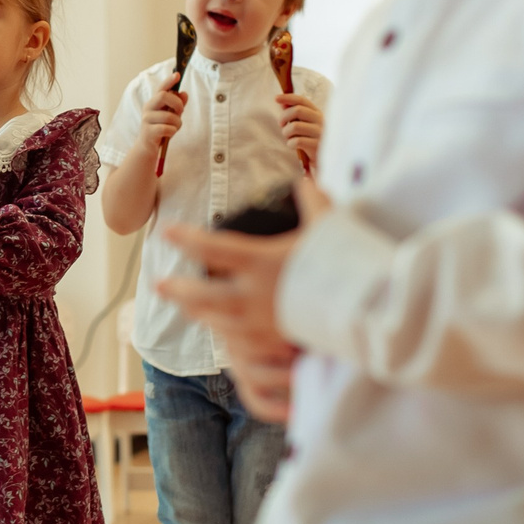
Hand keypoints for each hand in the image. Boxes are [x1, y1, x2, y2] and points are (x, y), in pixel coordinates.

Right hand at [138, 76, 186, 155]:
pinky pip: (167, 129)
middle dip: (177, 103)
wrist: (147, 148)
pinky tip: (169, 134)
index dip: (169, 81)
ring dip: (177, 123)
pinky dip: (172, 132)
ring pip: (169, 116)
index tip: (177, 74)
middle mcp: (148, 108)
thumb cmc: (161, 129)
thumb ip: (178, 105)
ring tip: (175, 128)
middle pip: (163, 96)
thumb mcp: (171, 116)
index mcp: (153, 102)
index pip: (161, 88)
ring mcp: (146, 120)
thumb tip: (184, 94)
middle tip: (181, 111)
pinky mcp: (148, 132)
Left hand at [153, 180, 329, 421]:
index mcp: (260, 262)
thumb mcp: (330, 228)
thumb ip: (314, 201)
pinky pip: (235, 340)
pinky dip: (222, 330)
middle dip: (177, 289)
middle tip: (157, 282)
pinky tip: (216, 327)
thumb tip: (306, 179)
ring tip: (183, 304)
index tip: (167, 231)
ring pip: (213, 320)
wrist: (365, 316)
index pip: (212, 248)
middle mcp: (251, 296)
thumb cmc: (347, 267)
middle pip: (200, 295)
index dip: (186, 239)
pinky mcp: (269, 344)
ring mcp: (257, 324)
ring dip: (195, 310)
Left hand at [276, 92, 322, 163]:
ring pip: (295, 126)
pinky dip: (290, 143)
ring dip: (286, 132)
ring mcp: (320, 133)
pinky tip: (292, 146)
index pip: (303, 100)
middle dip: (284, 117)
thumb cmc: (311, 141)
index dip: (288, 98)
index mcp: (317, 113)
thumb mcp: (305, 125)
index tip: (276, 98)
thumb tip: (282, 103)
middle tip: (281, 125)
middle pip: (298, 110)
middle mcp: (321, 121)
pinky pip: (297, 141)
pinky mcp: (318, 146)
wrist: (325, 162)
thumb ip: (296, 114)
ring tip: (288, 138)